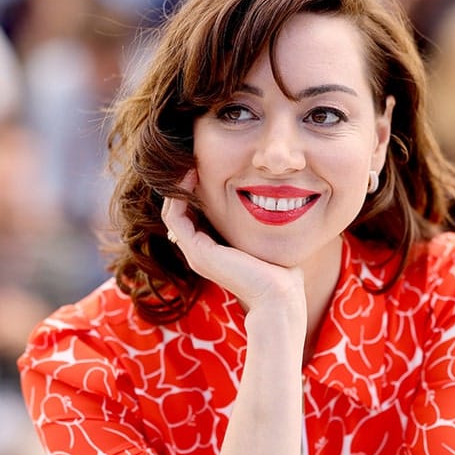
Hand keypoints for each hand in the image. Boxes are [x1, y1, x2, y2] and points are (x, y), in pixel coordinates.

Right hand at [161, 171, 305, 317]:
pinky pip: (175, 217)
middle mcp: (199, 253)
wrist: (278, 294)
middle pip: (180, 213)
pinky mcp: (196, 252)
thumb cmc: (280, 271)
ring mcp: (195, 253)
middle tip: (194, 160)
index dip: (196, 191)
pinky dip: (178, 195)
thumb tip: (272, 201)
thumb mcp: (265, 239)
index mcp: (212, 251)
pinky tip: (191, 175)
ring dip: (178, 187)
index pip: (193, 216)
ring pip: (173, 212)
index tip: (206, 167)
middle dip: (185, 186)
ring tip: (190, 165)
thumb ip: (259, 224)